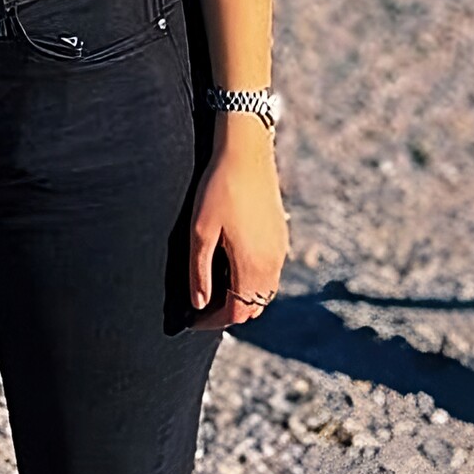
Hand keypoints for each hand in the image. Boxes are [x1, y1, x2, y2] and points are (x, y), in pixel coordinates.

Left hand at [188, 121, 290, 330]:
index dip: (213, 322)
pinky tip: (232, 265)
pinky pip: (270, 272)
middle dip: (229, 312)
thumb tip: (200, 304)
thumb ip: (200, 271)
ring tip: (215, 289)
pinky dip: (253, 280)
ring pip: (265, 290)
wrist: (247, 152)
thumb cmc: (218, 189)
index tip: (192, 320)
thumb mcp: (200, 231)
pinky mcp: (281, 235)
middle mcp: (272, 263)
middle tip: (202, 307)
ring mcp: (280, 249)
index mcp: (253, 266)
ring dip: (243, 296)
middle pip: (253, 305)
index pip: (236, 312)